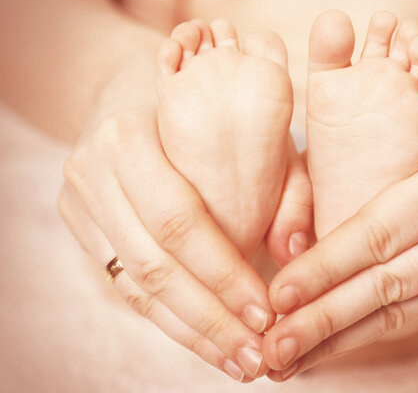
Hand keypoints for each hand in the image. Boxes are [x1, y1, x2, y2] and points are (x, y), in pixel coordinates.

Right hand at [57, 64, 274, 381]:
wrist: (128, 96)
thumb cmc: (203, 111)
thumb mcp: (253, 130)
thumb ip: (284, 186)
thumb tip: (296, 253)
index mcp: (128, 135)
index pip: (177, 220)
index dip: (222, 273)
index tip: (265, 312)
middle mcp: (92, 172)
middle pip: (153, 265)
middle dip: (210, 318)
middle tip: (256, 356)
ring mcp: (80, 205)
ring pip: (135, 288)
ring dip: (191, 333)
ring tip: (238, 361)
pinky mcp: (83, 230)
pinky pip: (126, 288)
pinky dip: (169, 321)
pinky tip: (207, 341)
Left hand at [262, 89, 417, 378]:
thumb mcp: (414, 120)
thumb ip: (356, 161)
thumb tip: (288, 231)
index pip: (383, 231)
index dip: (328, 266)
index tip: (279, 294)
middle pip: (392, 283)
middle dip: (327, 319)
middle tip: (275, 348)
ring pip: (407, 309)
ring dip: (344, 339)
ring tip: (292, 359)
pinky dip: (373, 330)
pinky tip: (333, 345)